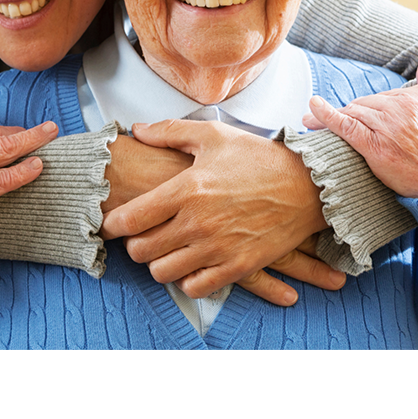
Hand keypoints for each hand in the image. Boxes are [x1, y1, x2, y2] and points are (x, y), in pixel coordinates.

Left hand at [101, 119, 344, 305]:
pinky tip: (190, 263)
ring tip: (164, 249)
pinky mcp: (238, 267)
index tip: (110, 223)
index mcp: (187, 189)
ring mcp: (218, 248)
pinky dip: (186, 279)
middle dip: (133, 244)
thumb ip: (170, 131)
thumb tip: (137, 130)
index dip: (112, 224)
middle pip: (141, 250)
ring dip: (158, 262)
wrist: (308, 185)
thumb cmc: (258, 157)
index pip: (131, 219)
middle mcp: (198, 222)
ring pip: (163, 272)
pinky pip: (195, 288)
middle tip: (139, 235)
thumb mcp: (213, 135)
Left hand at [304, 59, 417, 198]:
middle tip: (331, 121)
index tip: (361, 113)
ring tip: (311, 121)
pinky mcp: (377, 147)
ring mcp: (390, 127)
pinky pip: (346, 126)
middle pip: (366, 104)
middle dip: (352, 113)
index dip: (372, 108)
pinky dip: (326, 116)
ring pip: (354, 113)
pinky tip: (312, 109)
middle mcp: (405, 107)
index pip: (385, 96)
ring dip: (334, 117)